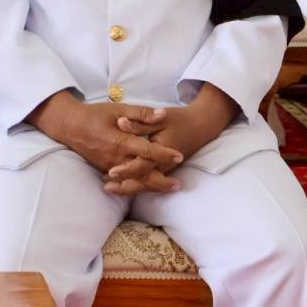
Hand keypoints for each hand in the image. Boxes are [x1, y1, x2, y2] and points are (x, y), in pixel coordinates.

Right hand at [29, 92, 182, 176]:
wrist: (70, 126)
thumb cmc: (95, 115)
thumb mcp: (119, 109)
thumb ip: (141, 113)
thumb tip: (162, 114)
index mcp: (121, 141)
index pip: (147, 151)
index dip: (164, 154)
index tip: (179, 155)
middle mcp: (116, 158)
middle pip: (142, 174)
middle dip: (161, 181)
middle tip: (178, 184)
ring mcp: (110, 167)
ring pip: (134, 181)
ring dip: (152, 186)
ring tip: (168, 187)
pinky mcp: (106, 170)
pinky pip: (124, 181)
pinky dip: (138, 185)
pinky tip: (149, 187)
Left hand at [105, 84, 237, 194]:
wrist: (200, 126)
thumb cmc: (179, 120)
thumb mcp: (160, 118)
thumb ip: (139, 122)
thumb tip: (120, 122)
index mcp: (162, 150)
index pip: (142, 164)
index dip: (126, 169)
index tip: (111, 172)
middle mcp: (164, 164)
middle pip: (143, 180)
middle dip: (124, 186)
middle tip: (106, 187)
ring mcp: (165, 169)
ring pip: (146, 184)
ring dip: (128, 188)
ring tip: (108, 188)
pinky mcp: (164, 170)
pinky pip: (150, 182)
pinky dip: (136, 185)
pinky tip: (122, 185)